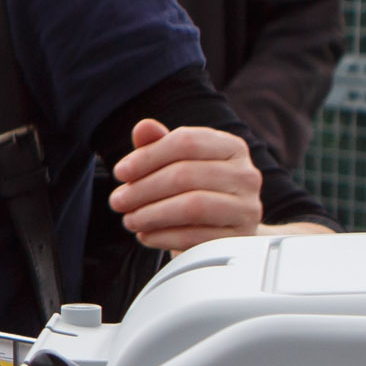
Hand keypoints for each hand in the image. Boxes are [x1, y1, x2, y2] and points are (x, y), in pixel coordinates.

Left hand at [109, 118, 264, 250]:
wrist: (227, 233)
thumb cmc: (197, 192)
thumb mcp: (176, 166)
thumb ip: (159, 145)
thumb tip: (143, 127)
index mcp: (231, 147)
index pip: (186, 141)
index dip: (147, 156)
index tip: (120, 172)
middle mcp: (246, 174)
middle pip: (185, 174)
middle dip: (143, 188)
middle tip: (118, 201)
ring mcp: (247, 208)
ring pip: (192, 205)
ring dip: (151, 214)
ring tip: (129, 220)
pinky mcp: (239, 238)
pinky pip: (196, 237)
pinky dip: (163, 236)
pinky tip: (146, 235)